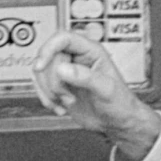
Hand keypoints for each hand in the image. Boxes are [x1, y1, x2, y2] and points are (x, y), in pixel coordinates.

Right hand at [29, 33, 159, 156]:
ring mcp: (66, 72)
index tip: (41, 66)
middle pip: (49, 58)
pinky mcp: (59, 85)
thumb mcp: (107, 89)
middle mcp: (76, 58)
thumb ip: (86, 77)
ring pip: (41, 73)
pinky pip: (40, 86)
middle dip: (53, 81)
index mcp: (91, 51)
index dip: (49, 49)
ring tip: (67, 100)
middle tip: (67, 95)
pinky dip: (46, 99)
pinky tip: (60, 107)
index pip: (63, 38)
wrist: (116, 122)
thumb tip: (63, 69)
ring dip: (49, 91)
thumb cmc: (119, 102)